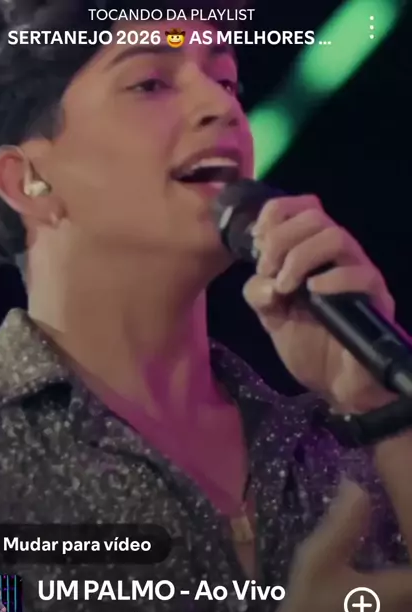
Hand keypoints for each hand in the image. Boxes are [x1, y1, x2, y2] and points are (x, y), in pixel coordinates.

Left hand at [242, 195, 398, 411]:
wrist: (335, 384)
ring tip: (285, 287)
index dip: (274, 215)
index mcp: (312, 252)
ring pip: (337, 237)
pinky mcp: (375, 298)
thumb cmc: (308, 345)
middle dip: (281, 240)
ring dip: (301, 256)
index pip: (301, 207)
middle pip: (315, 216)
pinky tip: (312, 294)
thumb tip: (262, 279)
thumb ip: (258, 292)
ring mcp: (359, 273)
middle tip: (268, 272)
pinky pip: (361, 275)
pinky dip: (331, 280)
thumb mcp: (270, 316)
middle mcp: (338, 256)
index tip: (256, 243)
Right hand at [272, 480, 411, 611]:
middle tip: (396, 528)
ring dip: (407, 574)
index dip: (409, 507)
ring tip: (390, 561)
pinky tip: (392, 587)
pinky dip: (407, 599)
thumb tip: (356, 486)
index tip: (395, 494)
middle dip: (408, 538)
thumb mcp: (318, 563)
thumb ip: (344, 523)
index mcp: (409, 593)